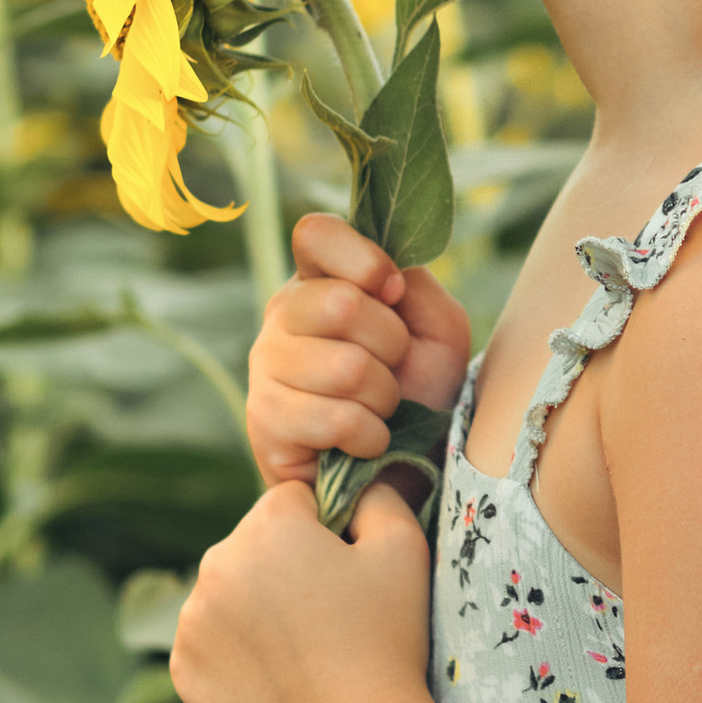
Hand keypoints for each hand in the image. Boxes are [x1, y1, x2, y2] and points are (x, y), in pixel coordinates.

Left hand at [170, 477, 433, 702]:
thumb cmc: (386, 642)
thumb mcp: (404, 550)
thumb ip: (380, 498)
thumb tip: (359, 484)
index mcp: (266, 525)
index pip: (292, 502)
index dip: (326, 533)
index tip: (346, 574)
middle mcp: (215, 563)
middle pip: (254, 546)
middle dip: (284, 567)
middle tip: (329, 617)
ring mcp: (192, 620)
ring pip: (228, 593)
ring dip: (256, 608)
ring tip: (304, 652)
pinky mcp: (184, 668)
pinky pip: (210, 642)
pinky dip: (237, 652)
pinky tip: (277, 676)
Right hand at [246, 213, 476, 488]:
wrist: (405, 468)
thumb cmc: (420, 391)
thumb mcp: (437, 328)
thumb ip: (415, 285)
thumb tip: (385, 277)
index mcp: (321, 279)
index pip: (315, 233)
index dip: (362, 259)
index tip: (394, 292)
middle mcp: (283, 315)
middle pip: (340, 304)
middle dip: (392, 345)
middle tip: (393, 368)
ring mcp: (265, 366)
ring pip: (344, 367)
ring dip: (385, 397)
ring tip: (381, 407)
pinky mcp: (264, 420)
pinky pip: (336, 419)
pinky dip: (371, 435)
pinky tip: (365, 440)